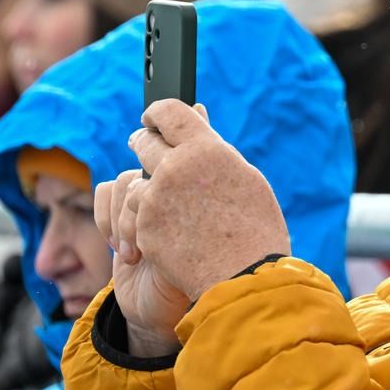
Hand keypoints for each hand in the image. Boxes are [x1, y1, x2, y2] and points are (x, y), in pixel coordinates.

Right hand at [95, 171, 188, 356]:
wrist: (157, 309)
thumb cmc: (184, 289)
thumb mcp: (193, 266)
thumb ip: (188, 234)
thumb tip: (184, 204)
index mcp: (201, 200)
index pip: (178, 175)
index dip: (161, 205)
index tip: (163, 243)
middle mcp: (176, 195)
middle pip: (149, 175)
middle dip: (140, 214)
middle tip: (146, 250)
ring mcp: (147, 200)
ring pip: (123, 183)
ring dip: (122, 221)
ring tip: (134, 255)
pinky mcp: (121, 211)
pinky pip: (104, 191)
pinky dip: (106, 218)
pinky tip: (119, 247)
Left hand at [109, 99, 289, 303]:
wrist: (243, 279)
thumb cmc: (255, 230)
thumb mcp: (245, 180)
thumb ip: (215, 149)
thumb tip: (199, 116)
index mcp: (206, 149)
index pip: (169, 111)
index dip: (156, 112)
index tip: (152, 117)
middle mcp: (176, 167)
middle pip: (144, 141)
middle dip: (143, 143)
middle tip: (143, 147)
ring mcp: (156, 198)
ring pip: (134, 182)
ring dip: (142, 191)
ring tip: (156, 204)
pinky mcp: (144, 228)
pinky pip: (134, 217)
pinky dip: (144, 224)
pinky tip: (163, 234)